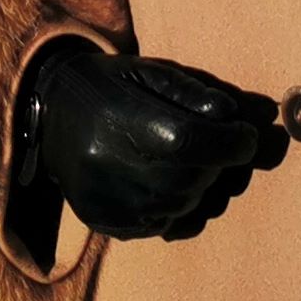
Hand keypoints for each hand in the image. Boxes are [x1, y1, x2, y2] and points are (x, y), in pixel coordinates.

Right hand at [9, 39, 286, 246]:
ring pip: (179, 208)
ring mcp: (102, 198)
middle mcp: (105, 163)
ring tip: (191, 164)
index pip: (187, 140)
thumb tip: (248, 117)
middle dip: (217, 165)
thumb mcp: (154, 73)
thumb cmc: (113, 86)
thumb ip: (200, 95)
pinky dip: (179, 208)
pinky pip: (161, 226)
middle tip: (219, 148)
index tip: (246, 136)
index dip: (228, 142)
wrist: (52, 112)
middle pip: (187, 179)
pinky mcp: (102, 221)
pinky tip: (168, 184)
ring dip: (201, 188)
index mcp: (118, 117)